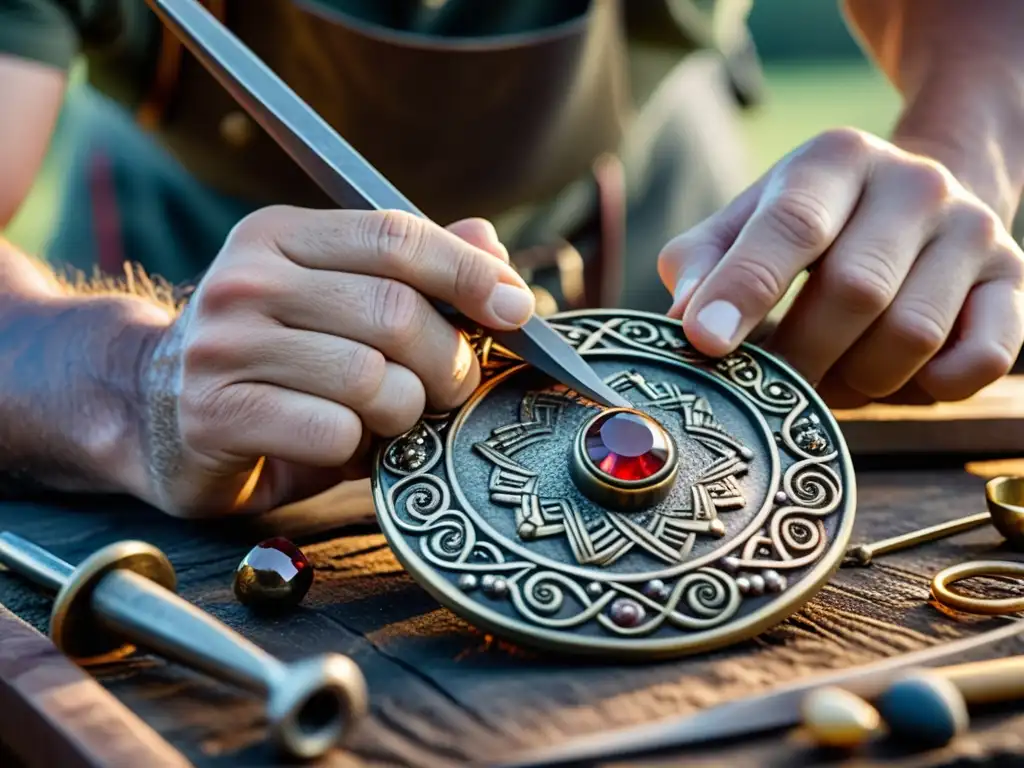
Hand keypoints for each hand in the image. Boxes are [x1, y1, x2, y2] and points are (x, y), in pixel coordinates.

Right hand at [139, 207, 531, 517]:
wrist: (157, 413)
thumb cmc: (276, 360)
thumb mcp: (339, 303)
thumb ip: (412, 273)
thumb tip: (490, 241)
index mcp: (282, 235)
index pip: (396, 236)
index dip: (470, 273)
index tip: (519, 309)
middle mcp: (247, 278)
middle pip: (396, 312)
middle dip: (448, 362)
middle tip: (450, 388)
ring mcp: (223, 345)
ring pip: (372, 379)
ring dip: (404, 411)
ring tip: (389, 418)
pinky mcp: (214, 413)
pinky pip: (333, 432)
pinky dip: (358, 447)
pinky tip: (337, 441)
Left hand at [658, 128, 1023, 407]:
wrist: (917, 203)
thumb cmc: (808, 224)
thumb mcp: (745, 223)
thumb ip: (703, 263)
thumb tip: (684, 322)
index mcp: (838, 159)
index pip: (791, 224)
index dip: (745, 288)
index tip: (705, 343)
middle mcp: (916, 184)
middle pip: (856, 290)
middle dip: (800, 356)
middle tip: (770, 388)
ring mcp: (975, 231)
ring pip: (912, 336)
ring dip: (857, 380)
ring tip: (827, 377)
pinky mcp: (1013, 283)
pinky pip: (979, 363)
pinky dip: (927, 389)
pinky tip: (893, 379)